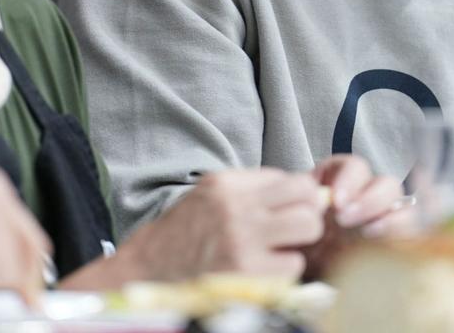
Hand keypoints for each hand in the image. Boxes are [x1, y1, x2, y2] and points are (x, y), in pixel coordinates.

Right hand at [119, 168, 325, 280]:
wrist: (144, 274)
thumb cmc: (180, 237)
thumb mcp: (208, 197)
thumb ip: (247, 190)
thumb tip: (298, 192)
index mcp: (227, 184)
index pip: (289, 178)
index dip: (298, 196)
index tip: (293, 210)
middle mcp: (236, 206)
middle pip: (307, 197)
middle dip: (308, 214)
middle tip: (295, 231)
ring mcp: (243, 239)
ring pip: (308, 227)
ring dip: (300, 242)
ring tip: (281, 251)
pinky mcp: (247, 272)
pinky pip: (293, 265)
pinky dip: (285, 271)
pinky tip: (265, 272)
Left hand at [302, 155, 411, 278]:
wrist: (296, 266)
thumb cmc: (295, 237)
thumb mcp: (294, 220)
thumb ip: (303, 210)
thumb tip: (315, 208)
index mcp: (341, 180)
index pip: (355, 166)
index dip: (349, 180)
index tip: (336, 201)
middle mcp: (369, 195)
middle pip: (386, 184)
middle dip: (369, 200)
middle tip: (346, 219)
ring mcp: (385, 218)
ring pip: (404, 207)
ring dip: (391, 219)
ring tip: (368, 236)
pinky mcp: (395, 242)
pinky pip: (412, 235)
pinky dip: (403, 239)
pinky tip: (386, 250)